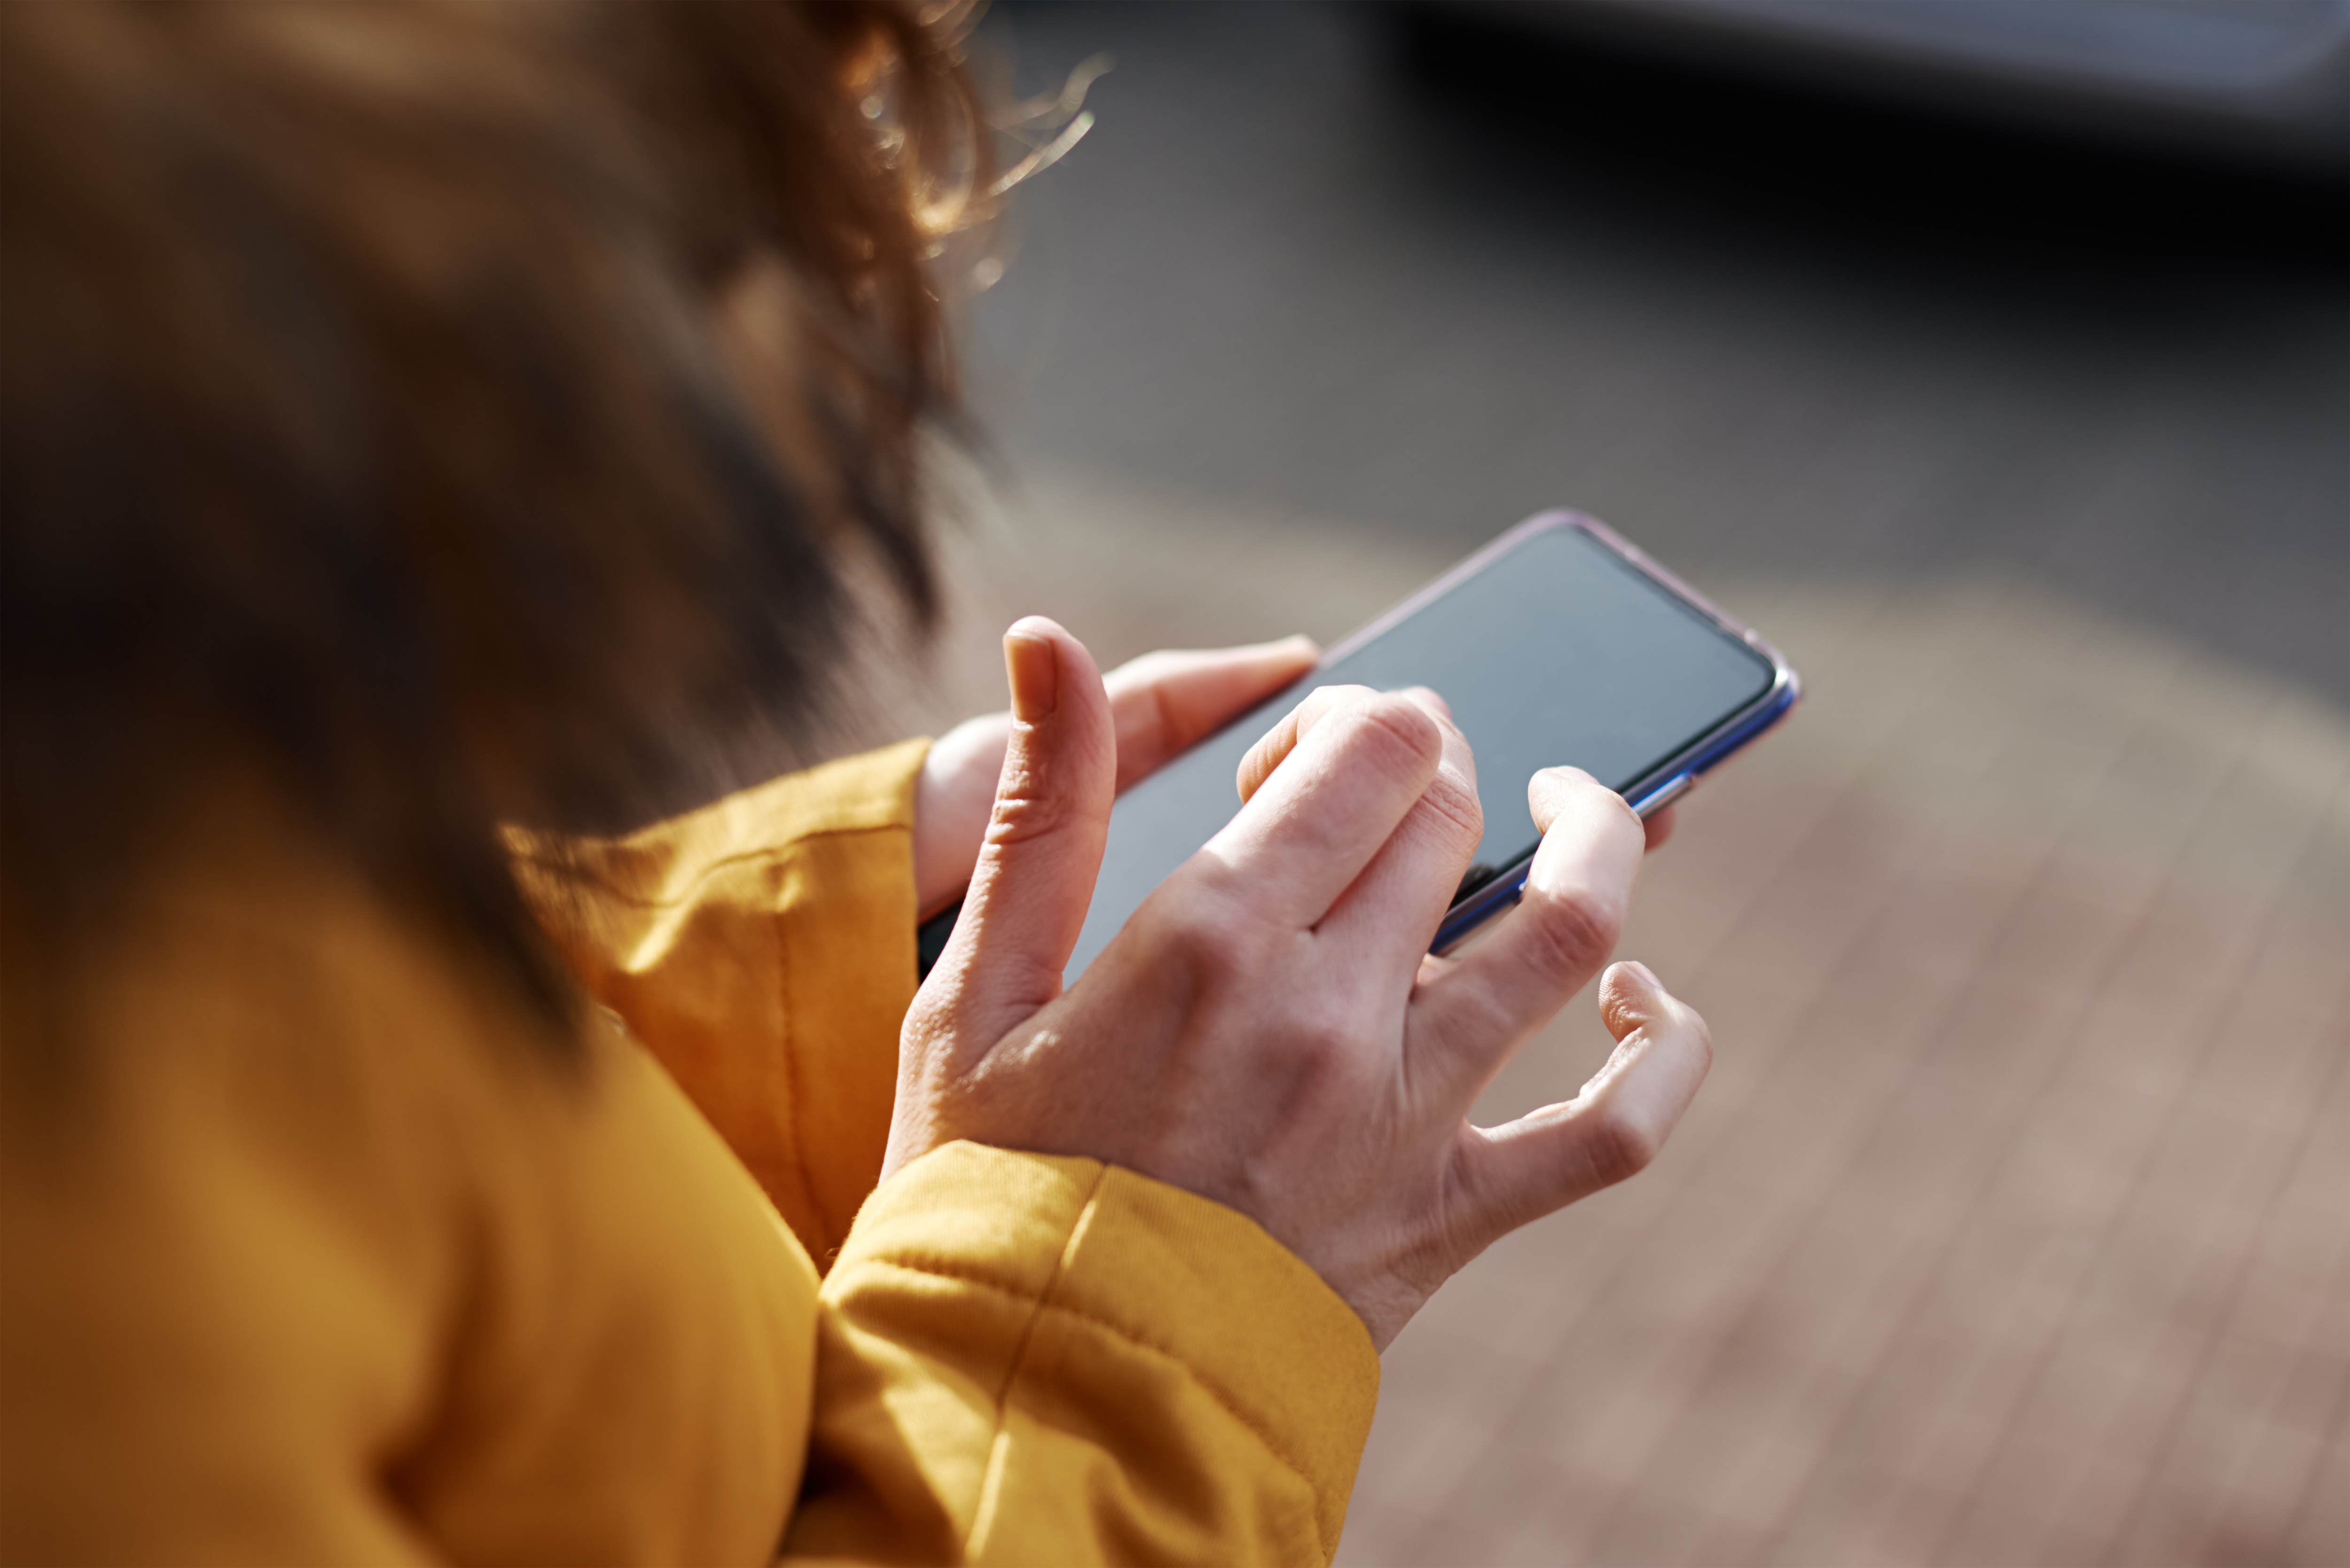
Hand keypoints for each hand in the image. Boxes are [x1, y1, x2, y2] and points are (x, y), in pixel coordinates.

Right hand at [887, 617, 1711, 1349]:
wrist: (1043, 1398)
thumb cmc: (989, 1185)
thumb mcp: (974, 985)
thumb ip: (1036, 801)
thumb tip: (1043, 634)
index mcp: (1207, 938)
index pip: (1367, 749)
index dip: (1360, 720)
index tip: (1315, 757)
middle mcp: (1327, 1011)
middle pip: (1458, 812)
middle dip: (1440, 762)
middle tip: (1396, 786)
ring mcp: (1406, 1116)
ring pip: (1574, 928)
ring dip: (1601, 837)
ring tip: (1578, 806)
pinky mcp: (1455, 1214)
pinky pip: (1618, 1132)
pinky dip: (1666, 1053)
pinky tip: (1647, 1004)